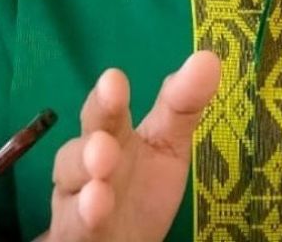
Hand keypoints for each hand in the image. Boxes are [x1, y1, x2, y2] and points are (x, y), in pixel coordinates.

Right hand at [44, 51, 220, 241]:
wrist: (120, 239)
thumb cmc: (141, 187)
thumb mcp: (168, 144)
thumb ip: (183, 104)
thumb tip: (209, 58)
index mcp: (113, 134)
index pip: (110, 110)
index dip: (110, 96)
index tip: (114, 78)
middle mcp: (88, 161)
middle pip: (85, 134)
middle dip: (95, 118)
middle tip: (108, 100)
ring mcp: (79, 197)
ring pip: (72, 178)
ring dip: (85, 166)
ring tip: (102, 160)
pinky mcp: (78, 232)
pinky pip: (76, 222)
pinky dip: (85, 212)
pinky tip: (97, 204)